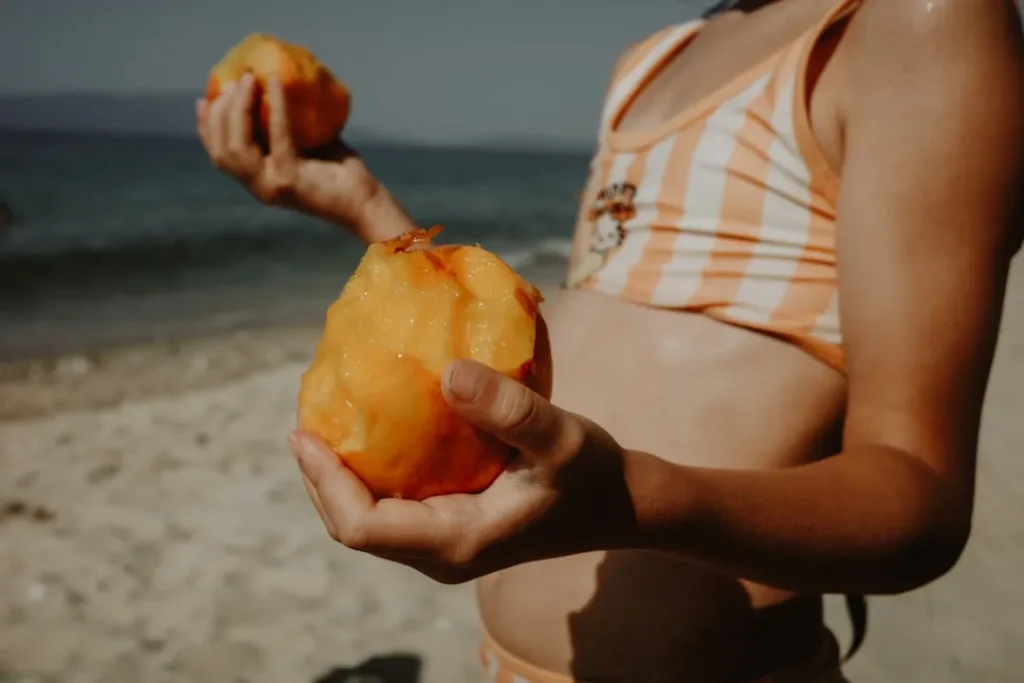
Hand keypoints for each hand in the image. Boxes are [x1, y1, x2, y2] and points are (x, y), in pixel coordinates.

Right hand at [196, 74, 394, 234]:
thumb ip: (289, 123)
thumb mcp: (308, 143)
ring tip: (251, 80)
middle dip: (221, 112)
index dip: (206, 126)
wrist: (366, 203)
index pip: (218, 154)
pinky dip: (276, 108)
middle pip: (221, 149)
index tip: (205, 98)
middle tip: (238, 81)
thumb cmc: (341, 172)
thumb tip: (279, 80)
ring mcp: (272, 185)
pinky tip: (278, 85)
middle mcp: (258, 186)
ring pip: (236, 148)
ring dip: (239, 109)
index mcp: (256, 179)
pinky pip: (276, 138)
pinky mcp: (290, 180)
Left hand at [287, 360, 636, 583]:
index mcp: (456, 540)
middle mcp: (441, 551)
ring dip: (341, 476)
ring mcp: (445, 543)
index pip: (362, 527)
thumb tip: (447, 373)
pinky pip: (392, 504)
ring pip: (368, 518)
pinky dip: (371, 472)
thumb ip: (510, 410)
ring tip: (325, 421)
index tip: (303, 432)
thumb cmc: (590, 474)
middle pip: (353, 526)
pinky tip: (372, 429)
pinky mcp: (452, 525)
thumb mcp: (559, 436)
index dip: (324, 482)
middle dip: (320, 479)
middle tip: (304, 421)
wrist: (618, 503)